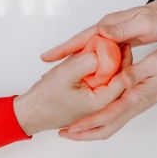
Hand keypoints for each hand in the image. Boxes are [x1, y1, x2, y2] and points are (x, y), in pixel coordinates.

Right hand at [13, 45, 132, 135]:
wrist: (30, 113)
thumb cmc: (45, 99)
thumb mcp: (64, 75)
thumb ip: (84, 63)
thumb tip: (100, 53)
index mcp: (101, 101)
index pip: (123, 80)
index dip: (125, 61)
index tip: (124, 45)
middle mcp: (101, 104)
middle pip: (117, 79)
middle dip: (119, 61)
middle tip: (119, 44)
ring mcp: (94, 102)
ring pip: (107, 80)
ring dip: (108, 65)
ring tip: (108, 49)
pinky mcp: (87, 99)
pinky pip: (97, 82)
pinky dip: (97, 71)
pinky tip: (92, 60)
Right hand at [40, 0, 156, 61]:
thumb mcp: (142, 23)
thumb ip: (122, 29)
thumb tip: (101, 33)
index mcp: (108, 25)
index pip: (82, 38)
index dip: (65, 48)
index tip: (47, 57)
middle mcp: (106, 30)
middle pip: (81, 45)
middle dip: (64, 56)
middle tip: (49, 70)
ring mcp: (111, 35)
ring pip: (90, 50)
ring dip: (77, 60)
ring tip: (63, 73)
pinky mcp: (117, 41)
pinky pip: (101, 53)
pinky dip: (93, 61)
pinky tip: (90, 70)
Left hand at [59, 46, 156, 140]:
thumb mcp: (154, 63)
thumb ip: (135, 72)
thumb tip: (118, 78)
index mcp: (135, 98)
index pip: (108, 115)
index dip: (88, 122)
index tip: (71, 127)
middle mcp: (132, 107)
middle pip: (106, 128)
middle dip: (85, 133)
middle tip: (65, 133)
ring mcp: (132, 107)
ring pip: (109, 126)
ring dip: (90, 130)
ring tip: (73, 129)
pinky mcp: (133, 103)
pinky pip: (114, 119)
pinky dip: (99, 122)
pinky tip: (91, 118)